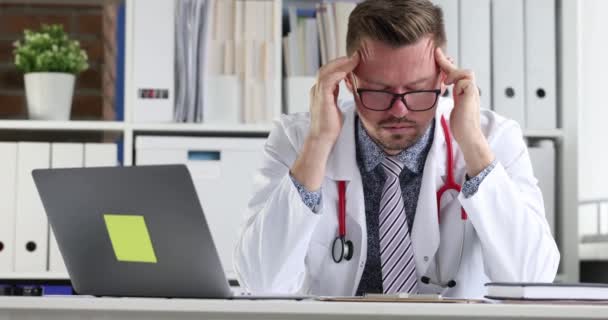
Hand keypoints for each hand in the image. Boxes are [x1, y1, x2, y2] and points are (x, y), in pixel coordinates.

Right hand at [308, 52, 359, 147]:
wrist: (322, 138)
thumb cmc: (330, 126)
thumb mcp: (335, 105)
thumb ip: (337, 94)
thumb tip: (347, 86)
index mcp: (319, 91)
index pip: (328, 72)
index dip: (340, 65)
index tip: (353, 61)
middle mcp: (316, 90)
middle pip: (326, 68)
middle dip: (341, 61)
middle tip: (356, 56)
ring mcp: (317, 93)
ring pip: (327, 71)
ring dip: (341, 64)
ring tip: (354, 59)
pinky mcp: (322, 98)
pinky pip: (328, 80)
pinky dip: (338, 72)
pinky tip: (348, 69)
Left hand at [435, 47, 493, 176]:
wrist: (468, 135)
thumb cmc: (460, 125)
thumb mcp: (453, 107)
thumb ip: (452, 97)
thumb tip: (442, 89)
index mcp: (464, 92)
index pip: (456, 74)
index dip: (447, 64)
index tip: (437, 54)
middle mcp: (470, 90)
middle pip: (463, 70)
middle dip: (447, 63)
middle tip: (436, 53)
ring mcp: (472, 92)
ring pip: (465, 73)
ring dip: (454, 74)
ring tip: (446, 83)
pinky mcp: (471, 94)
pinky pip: (465, 80)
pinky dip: (457, 82)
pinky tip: (452, 88)